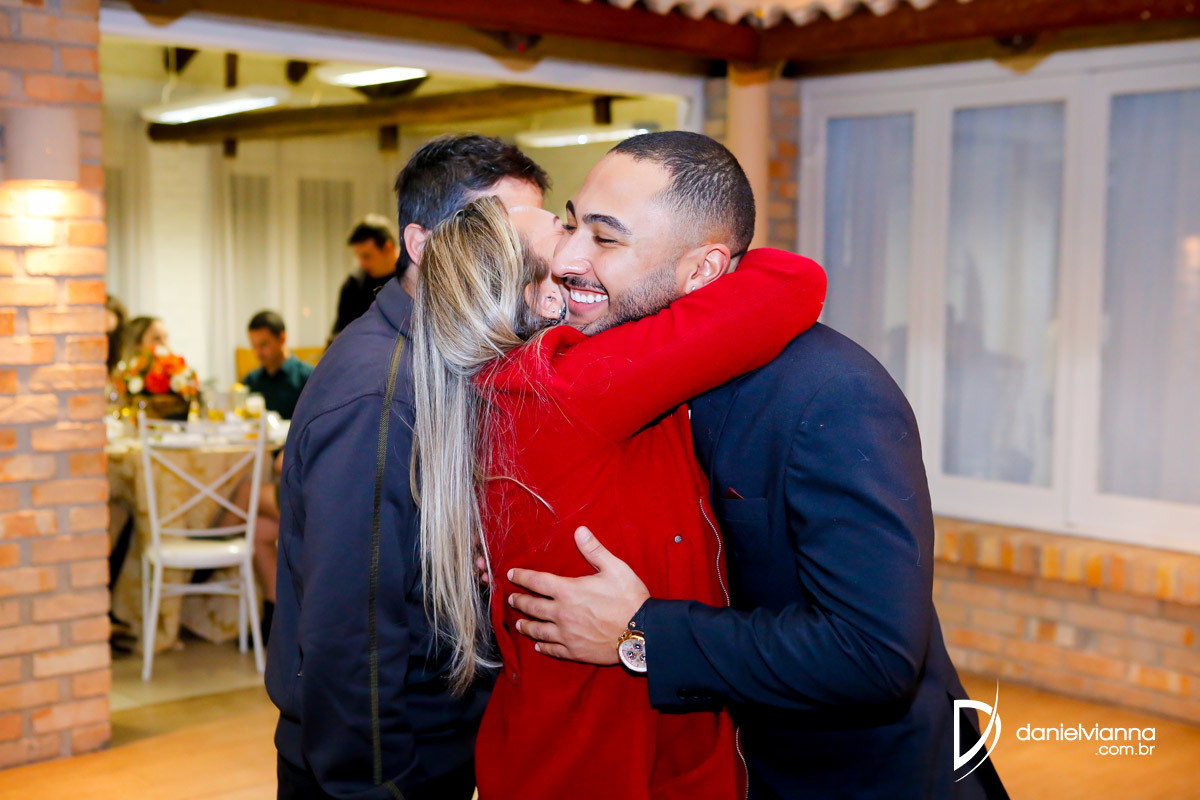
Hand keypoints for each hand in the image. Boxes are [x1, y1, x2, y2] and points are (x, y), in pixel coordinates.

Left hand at [507, 526, 649, 664]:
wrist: (642, 633)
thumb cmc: (629, 598)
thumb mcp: (615, 568)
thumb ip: (594, 550)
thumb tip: (579, 530)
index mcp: (568, 591)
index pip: (537, 581)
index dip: (521, 577)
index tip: (511, 574)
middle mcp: (562, 613)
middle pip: (532, 606)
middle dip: (519, 601)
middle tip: (511, 599)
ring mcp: (566, 635)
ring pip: (538, 630)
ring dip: (526, 625)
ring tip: (518, 623)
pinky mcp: (574, 652)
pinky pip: (552, 649)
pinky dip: (543, 646)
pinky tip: (538, 645)